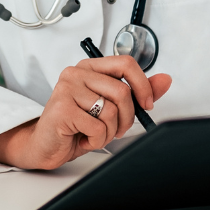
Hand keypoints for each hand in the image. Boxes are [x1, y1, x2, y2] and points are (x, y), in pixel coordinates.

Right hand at [0, 56, 171, 169]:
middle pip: (122, 92)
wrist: (45, 145)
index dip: (142, 85)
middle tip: (117, 129)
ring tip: (94, 133)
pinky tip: (83, 139)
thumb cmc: (76, 126)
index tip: (147, 104)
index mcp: (89, 67)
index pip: (125, 63)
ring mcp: (66, 89)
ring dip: (109, 132)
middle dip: (127, 118)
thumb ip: (136, 92)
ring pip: (112, 112)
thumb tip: (165, 80)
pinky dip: (96, 140)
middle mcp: (76, 73)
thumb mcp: (110, 108)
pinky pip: (98, 128)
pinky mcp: (62, 109)